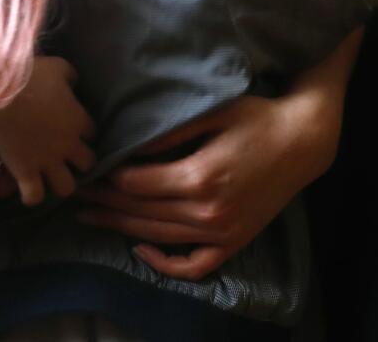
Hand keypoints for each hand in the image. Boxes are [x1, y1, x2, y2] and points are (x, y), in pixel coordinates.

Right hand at [0, 56, 96, 205]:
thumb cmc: (30, 75)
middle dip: (79, 161)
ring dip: (60, 182)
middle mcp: (67, 145)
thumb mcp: (58, 67)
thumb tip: (73, 84)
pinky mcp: (25, 172)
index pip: (92, 133)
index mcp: (78, 120)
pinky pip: (34, 196)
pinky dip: (32, 195)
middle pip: (87, 164)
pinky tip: (28, 187)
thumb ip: (70, 77)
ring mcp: (47, 161)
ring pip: (67, 188)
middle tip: (65, 155)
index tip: (71, 128)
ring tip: (49, 175)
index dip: (82, 132)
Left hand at [73, 82, 340, 279]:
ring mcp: (221, 232)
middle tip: (75, 194)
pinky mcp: (233, 241)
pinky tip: (141, 250)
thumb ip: (170, 130)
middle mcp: (207, 211)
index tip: (88, 167)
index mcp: (199, 176)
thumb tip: (128, 142)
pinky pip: (194, 265)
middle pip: (139, 211)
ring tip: (91, 217)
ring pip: (157, 236)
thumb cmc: (257, 118)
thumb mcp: (213, 112)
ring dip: (119, 228)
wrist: (303, 141)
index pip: (135, 184)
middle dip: (103, 202)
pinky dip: (165, 264)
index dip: (106, 177)